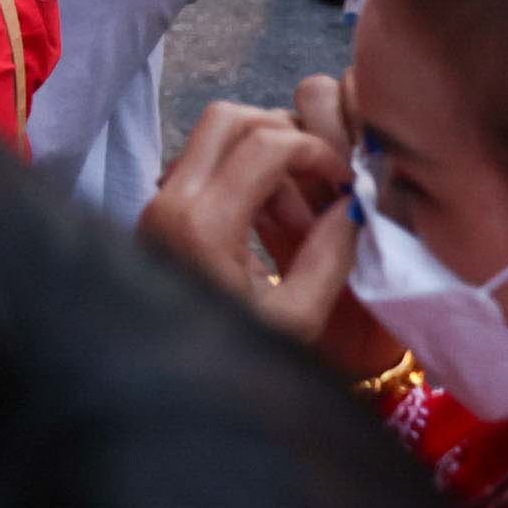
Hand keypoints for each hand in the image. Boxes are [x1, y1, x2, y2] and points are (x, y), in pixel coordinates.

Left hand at [137, 97, 355, 346]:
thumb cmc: (234, 363)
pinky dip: (239, 176)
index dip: (315, 152)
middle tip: (320, 181)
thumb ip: (329, 256)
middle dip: (283, 136)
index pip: (264, 143)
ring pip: (211, 138)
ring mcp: (155, 203)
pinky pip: (200, 166)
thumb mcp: (297, 319)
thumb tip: (353, 205)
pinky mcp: (154, 213)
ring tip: (298, 222)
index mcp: (203, 223)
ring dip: (262, 158)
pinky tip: (271, 227)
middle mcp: (169, 200)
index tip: (345, 184)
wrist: (162, 388)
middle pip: (226, 119)